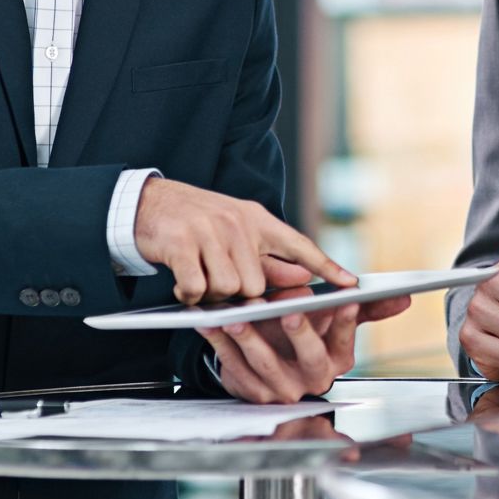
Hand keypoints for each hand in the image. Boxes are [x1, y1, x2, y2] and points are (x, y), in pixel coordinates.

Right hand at [134, 177, 351, 303]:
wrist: (147, 202)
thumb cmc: (197, 223)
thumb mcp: (238, 234)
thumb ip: (269, 260)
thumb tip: (304, 279)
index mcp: (257, 220)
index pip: (299, 245)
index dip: (326, 266)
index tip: (351, 283)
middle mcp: (238, 223)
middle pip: (256, 284)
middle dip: (238, 294)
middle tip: (218, 281)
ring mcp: (210, 231)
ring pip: (228, 289)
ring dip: (212, 296)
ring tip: (200, 278)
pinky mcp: (181, 243)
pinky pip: (196, 288)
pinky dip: (189, 295)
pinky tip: (182, 283)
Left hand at [201, 299, 357, 403]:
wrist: (269, 361)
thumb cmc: (305, 333)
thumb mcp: (335, 320)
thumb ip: (367, 308)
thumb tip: (405, 298)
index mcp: (337, 360)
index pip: (346, 340)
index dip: (347, 322)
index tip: (346, 300)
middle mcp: (313, 379)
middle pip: (310, 358)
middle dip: (301, 334)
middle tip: (291, 310)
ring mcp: (281, 389)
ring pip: (266, 364)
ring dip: (251, 339)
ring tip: (239, 316)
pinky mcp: (251, 392)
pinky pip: (233, 366)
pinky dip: (220, 344)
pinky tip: (210, 323)